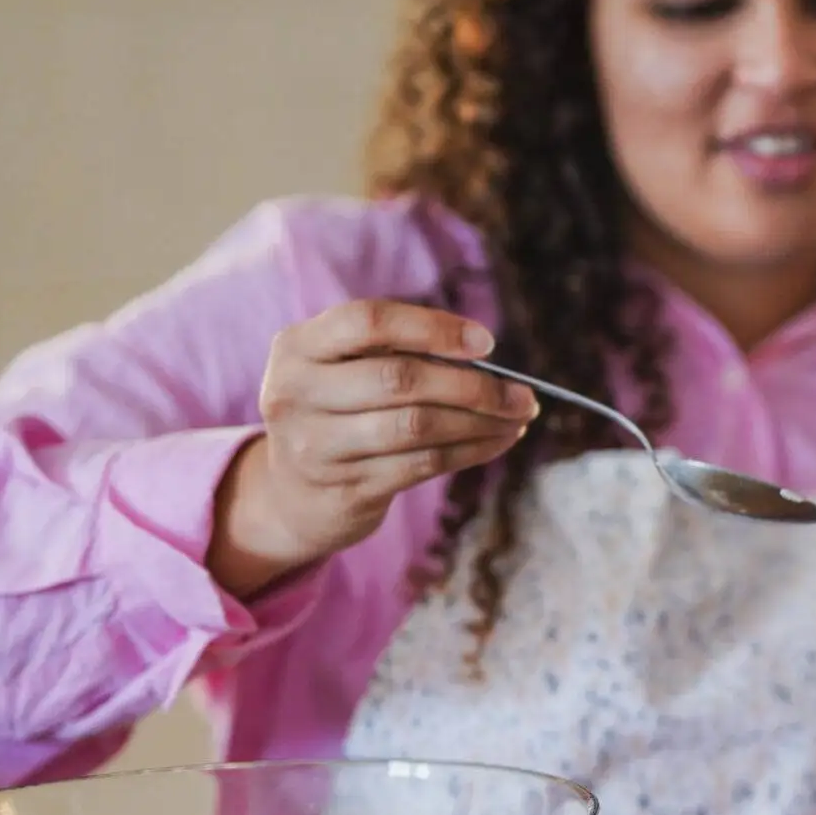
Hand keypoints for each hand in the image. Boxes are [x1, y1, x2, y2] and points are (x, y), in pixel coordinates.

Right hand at [209, 300, 535, 597]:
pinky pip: (423, 464)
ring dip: (481, 422)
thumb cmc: (338, 411)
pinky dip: (471, 451)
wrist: (292, 493)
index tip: (486, 344)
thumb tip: (484, 357)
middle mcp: (296, 393)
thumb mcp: (344, 370)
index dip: (432, 329)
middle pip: (400, 379)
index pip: (368, 321)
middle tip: (523, 395)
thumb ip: (397, 354)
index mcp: (297, 347)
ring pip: (417, 426)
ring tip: (519, 418)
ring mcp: (316, 445)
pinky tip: (497, 441)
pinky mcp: (344, 487)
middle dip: (473, 387)